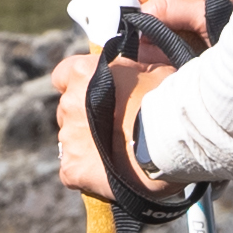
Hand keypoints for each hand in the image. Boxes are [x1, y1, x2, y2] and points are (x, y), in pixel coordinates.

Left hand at [50, 45, 180, 200]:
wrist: (170, 138)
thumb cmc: (166, 101)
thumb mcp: (153, 70)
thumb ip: (134, 67)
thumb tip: (137, 59)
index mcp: (83, 74)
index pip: (63, 75)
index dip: (80, 85)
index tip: (95, 94)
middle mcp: (69, 103)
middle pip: (69, 110)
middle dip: (87, 118)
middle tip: (116, 128)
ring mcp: (69, 137)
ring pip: (71, 141)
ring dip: (88, 145)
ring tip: (119, 154)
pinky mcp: (73, 168)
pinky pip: (73, 171)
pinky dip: (87, 173)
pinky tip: (109, 173)